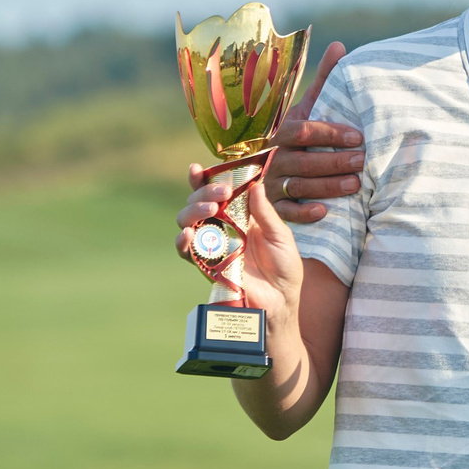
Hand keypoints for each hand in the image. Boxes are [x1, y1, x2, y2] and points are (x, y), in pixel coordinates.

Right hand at [175, 161, 305, 323]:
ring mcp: (212, 245)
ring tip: (210, 209)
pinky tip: (187, 234)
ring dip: (193, 211)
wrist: (282, 299)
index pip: (216, 192)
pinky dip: (184, 242)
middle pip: (198, 202)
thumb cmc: (284, 267)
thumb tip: (255, 185)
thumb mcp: (281, 235)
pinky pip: (188, 252)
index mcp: (239, 214)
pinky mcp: (207, 265)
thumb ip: (265, 212)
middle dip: (204, 193)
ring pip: (188, 222)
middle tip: (221, 193)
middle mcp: (222, 226)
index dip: (204, 180)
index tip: (197, 168)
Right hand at [267, 43, 358, 222]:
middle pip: (303, 160)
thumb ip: (324, 80)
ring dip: (328, 186)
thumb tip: (339, 45)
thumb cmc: (300, 136)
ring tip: (357, 185)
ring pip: (298, 186)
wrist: (273, 168)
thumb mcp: (308, 109)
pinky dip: (304, 212)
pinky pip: (285, 212)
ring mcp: (270, 183)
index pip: (304, 131)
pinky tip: (325, 212)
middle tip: (364, 161)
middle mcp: (273, 157)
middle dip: (335, 161)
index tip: (360, 136)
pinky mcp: (271, 208)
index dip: (331, 133)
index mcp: (282, 132)